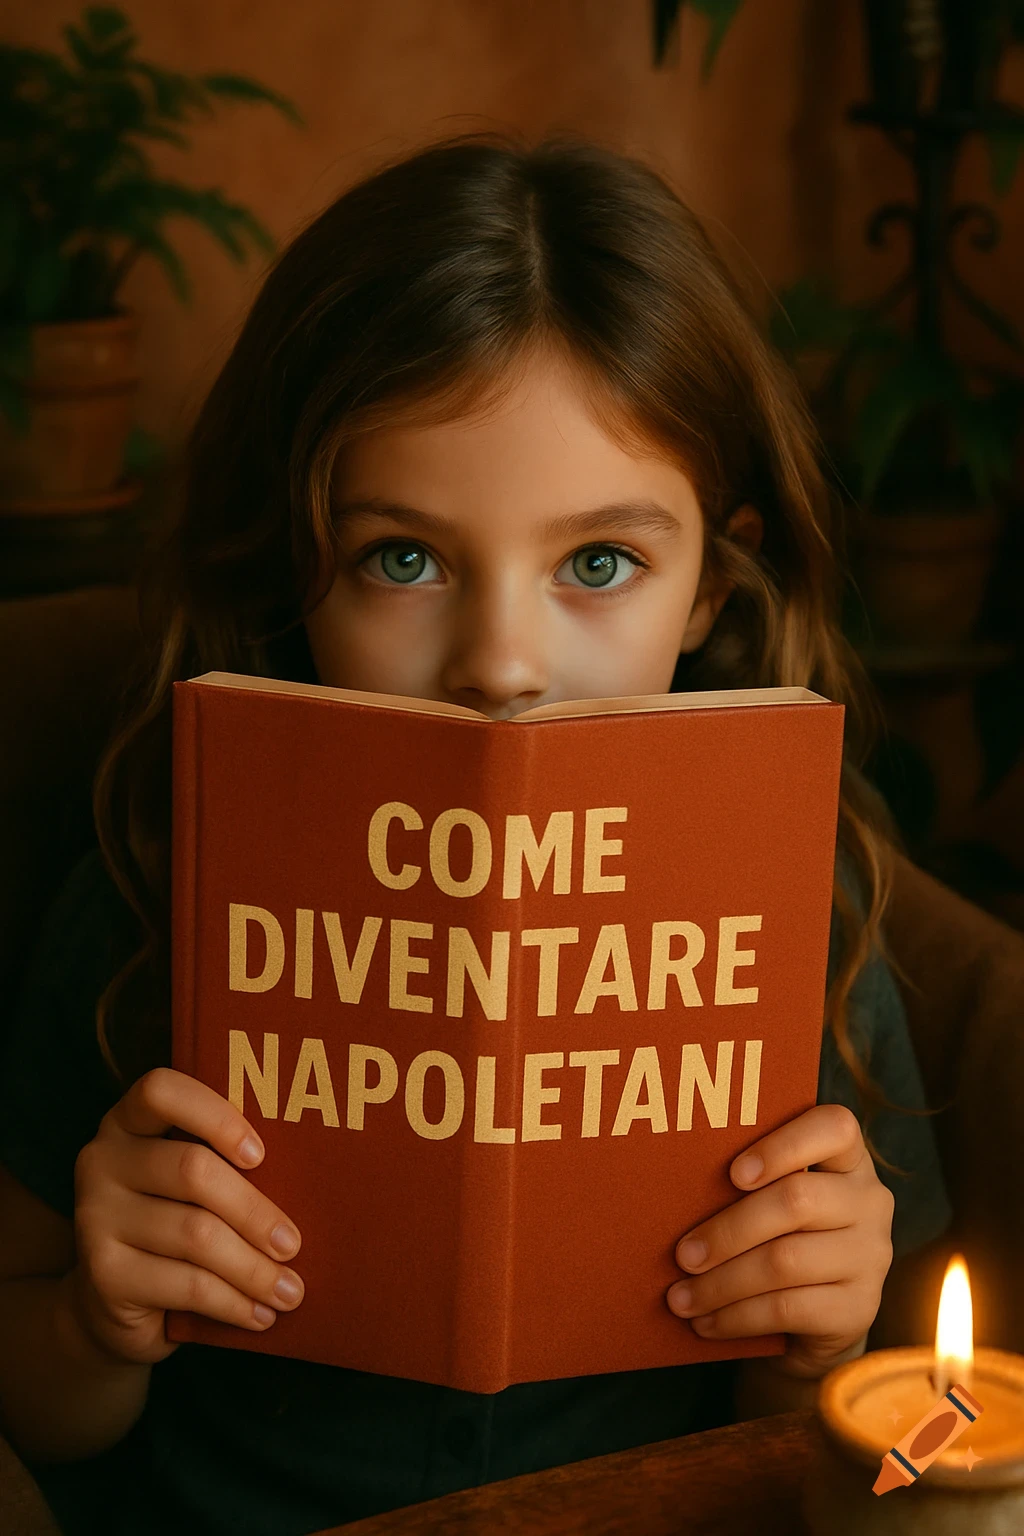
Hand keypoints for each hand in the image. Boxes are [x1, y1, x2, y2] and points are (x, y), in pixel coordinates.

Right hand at [69, 1067, 303, 1365]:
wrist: (114, 1303)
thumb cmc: (175, 1221)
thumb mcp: (193, 1184)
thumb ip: (230, 1163)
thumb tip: (315, 1174)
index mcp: (128, 1121)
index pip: (161, 1091)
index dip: (214, 1115)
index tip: (260, 1153)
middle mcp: (102, 1161)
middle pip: (192, 1170)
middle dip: (255, 1211)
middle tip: (294, 1245)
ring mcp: (95, 1218)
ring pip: (195, 1235)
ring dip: (254, 1269)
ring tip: (291, 1291)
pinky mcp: (103, 1274)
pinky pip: (186, 1286)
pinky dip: (234, 1302)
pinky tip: (260, 1314)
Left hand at [666, 1103, 894, 1378]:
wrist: (817, 1320)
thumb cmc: (778, 1239)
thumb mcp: (770, 1202)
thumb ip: (746, 1184)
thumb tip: (674, 1191)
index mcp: (847, 1160)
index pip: (835, 1128)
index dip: (785, 1145)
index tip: (734, 1173)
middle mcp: (870, 1202)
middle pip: (796, 1201)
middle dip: (728, 1230)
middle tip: (682, 1255)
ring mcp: (871, 1257)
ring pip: (785, 1261)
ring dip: (722, 1283)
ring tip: (681, 1298)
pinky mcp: (859, 1308)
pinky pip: (788, 1308)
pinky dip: (737, 1317)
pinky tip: (705, 1322)